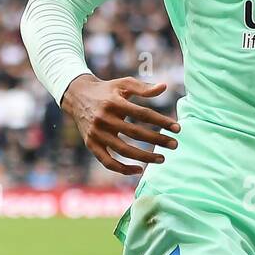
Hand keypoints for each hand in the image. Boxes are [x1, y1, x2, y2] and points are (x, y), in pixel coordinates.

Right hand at [61, 74, 179, 176]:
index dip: (161, 121)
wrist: (76, 96)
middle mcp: (104, 119)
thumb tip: (165, 87)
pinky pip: (107, 162)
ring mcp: (96, 134)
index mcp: (113, 103)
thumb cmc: (106, 90)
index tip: (177, 128)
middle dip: (158, 140)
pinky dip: (123, 169)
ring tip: (162, 158)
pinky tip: (139, 170)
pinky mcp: (91, 145)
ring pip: (123, 150)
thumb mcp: (123, 84)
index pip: (142, 114)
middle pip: (135, 133)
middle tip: (175, 145)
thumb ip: (143, 87)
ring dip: (144, 157)